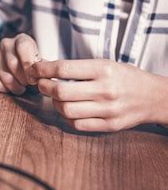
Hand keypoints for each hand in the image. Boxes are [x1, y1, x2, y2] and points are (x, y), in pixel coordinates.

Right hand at [0, 33, 39, 93]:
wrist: (25, 72)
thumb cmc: (35, 68)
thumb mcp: (42, 64)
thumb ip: (44, 67)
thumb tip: (45, 74)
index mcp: (22, 39)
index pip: (24, 46)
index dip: (30, 63)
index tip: (35, 77)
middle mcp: (6, 44)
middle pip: (13, 63)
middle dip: (24, 78)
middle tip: (30, 84)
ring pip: (5, 75)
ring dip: (17, 86)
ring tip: (23, 87)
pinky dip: (7, 89)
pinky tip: (13, 87)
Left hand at [30, 58, 167, 131]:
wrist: (153, 96)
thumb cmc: (125, 77)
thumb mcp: (105, 64)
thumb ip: (78, 68)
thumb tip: (46, 67)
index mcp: (103, 69)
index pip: (64, 68)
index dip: (43, 69)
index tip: (35, 69)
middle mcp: (105, 89)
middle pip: (61, 91)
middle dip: (44, 87)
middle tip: (41, 83)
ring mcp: (107, 110)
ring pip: (66, 110)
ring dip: (54, 103)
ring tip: (56, 97)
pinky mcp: (110, 126)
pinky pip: (77, 124)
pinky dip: (67, 117)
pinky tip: (68, 109)